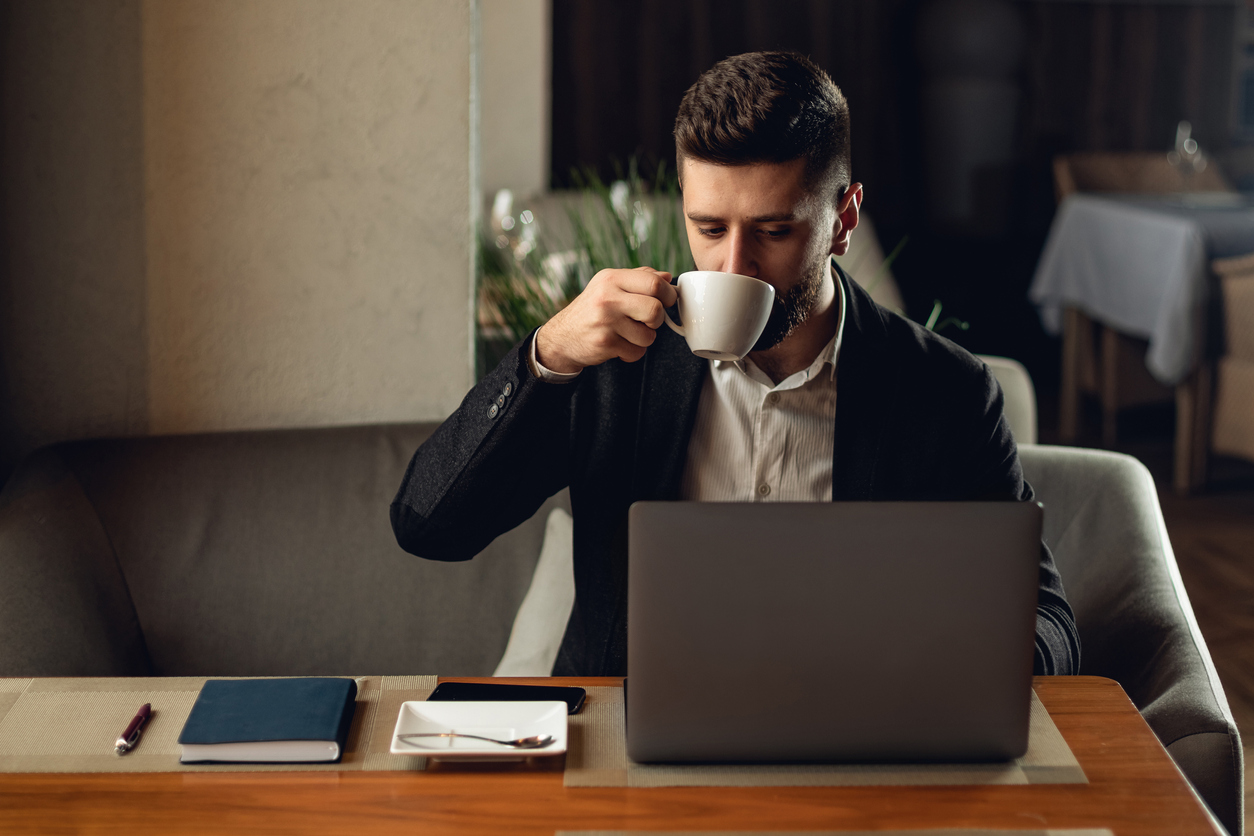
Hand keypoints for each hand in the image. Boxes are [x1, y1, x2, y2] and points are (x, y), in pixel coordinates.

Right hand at [535, 266, 677, 372]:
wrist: (562, 337)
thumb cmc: (592, 310)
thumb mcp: (610, 286)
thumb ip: (639, 279)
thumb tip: (668, 278)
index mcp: (612, 278)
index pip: (654, 282)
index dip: (668, 294)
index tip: (666, 301)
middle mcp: (607, 297)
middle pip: (655, 309)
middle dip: (658, 319)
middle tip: (648, 321)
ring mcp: (606, 321)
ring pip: (649, 335)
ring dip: (644, 338)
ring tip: (628, 333)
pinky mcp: (605, 343)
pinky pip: (637, 351)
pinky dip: (633, 352)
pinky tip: (619, 345)